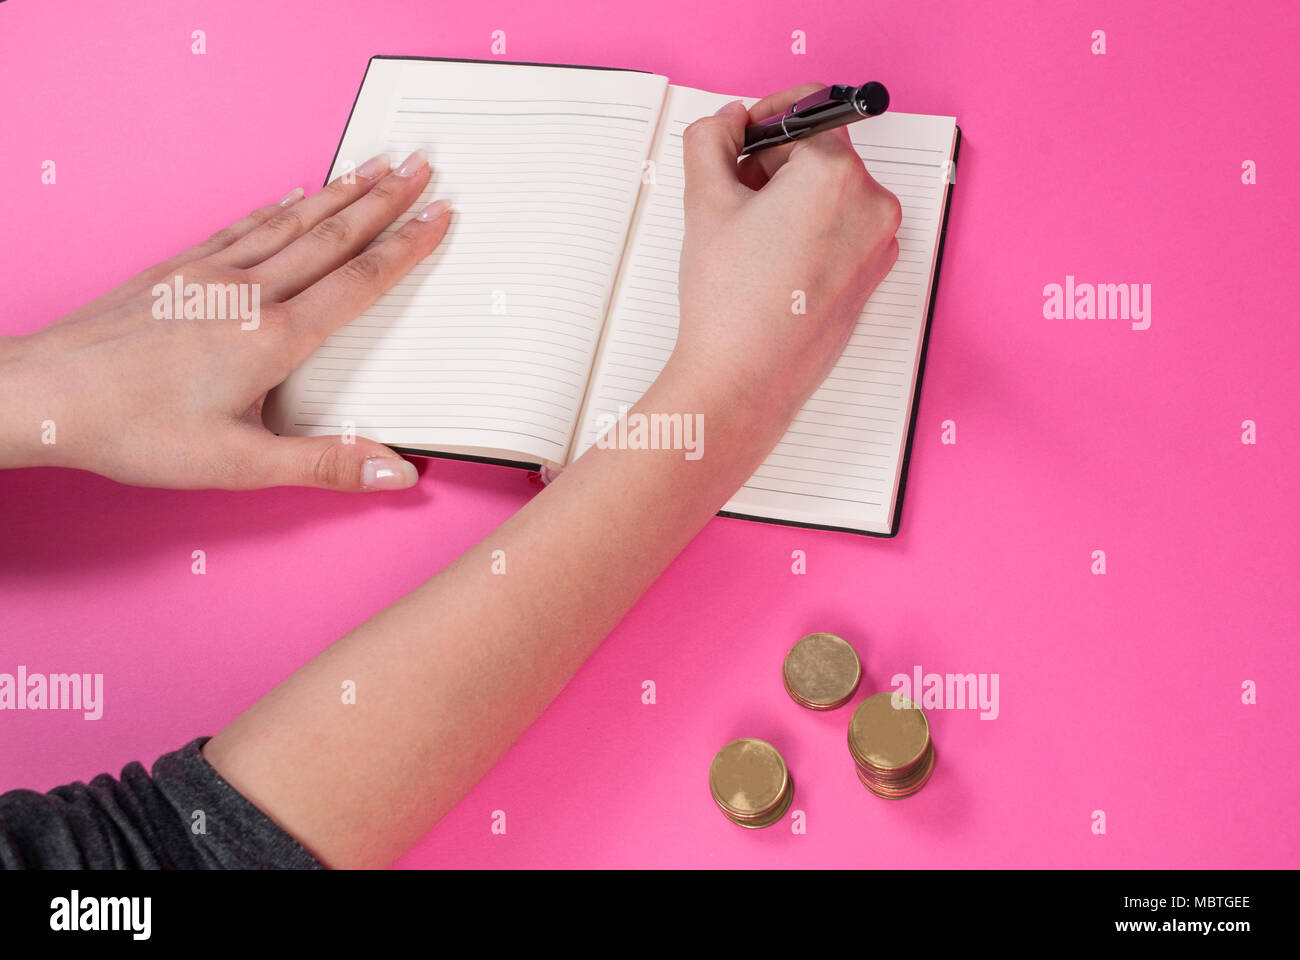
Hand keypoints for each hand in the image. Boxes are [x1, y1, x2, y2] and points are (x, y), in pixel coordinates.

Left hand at [0, 150, 449, 491]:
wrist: (47, 394)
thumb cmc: (136, 431)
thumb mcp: (239, 464)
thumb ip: (326, 464)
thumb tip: (398, 473)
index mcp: (273, 338)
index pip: (359, 283)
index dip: (407, 248)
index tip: (439, 216)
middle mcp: (248, 293)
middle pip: (334, 236)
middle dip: (386, 200)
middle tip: (423, 164)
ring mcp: (210, 273)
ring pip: (292, 221)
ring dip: (341, 192)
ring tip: (376, 165)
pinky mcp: (179, 268)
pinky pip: (244, 226)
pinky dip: (280, 207)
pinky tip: (294, 195)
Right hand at [669, 85, 902, 432]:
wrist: (744, 379)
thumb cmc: (729, 302)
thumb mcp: (705, 201)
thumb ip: (711, 140)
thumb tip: (728, 123)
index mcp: (837, 174)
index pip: (805, 111)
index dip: (764, 118)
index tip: (740, 135)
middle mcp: (871, 204)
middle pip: (820, 153)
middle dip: (774, 166)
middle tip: (732, 200)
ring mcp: (878, 243)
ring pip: (830, 194)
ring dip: (790, 200)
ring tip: (749, 241)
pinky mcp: (872, 275)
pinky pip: (842, 231)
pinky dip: (810, 232)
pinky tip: (772, 265)